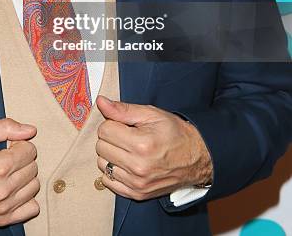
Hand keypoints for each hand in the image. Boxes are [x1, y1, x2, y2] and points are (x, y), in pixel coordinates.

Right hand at [0, 118, 39, 226]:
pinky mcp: (1, 219)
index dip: (18, 144)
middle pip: (33, 167)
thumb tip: (30, 130)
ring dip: (24, 176)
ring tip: (7, 172)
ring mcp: (3, 208)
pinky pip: (31, 208)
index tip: (6, 146)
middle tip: (5, 157)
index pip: (30, 150)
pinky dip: (25, 197)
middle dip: (22, 158)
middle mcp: (3, 190)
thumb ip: (5, 128)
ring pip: (33, 186)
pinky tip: (12, 188)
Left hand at [95, 96, 212, 200]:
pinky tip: (125, 163)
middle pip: (101, 147)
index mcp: (141, 143)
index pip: (104, 130)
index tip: (124, 124)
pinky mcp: (137, 194)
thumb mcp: (151, 114)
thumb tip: (100, 102)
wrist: (196, 158)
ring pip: (102, 164)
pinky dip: (113, 171)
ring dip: (110, 154)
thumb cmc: (174, 133)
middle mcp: (138, 166)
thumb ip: (123, 109)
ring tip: (127, 149)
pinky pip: (108, 181)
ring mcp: (137, 183)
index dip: (112, 123)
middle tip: (126, 135)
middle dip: (110, 137)